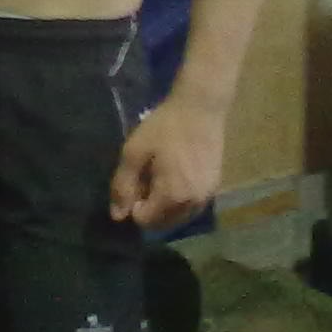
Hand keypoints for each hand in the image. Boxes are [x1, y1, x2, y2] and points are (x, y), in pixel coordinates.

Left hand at [109, 98, 224, 228]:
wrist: (200, 108)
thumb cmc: (164, 127)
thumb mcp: (135, 152)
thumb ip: (123, 185)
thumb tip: (117, 216)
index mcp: (172, 197)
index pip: (145, 221)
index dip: (134, 204)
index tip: (136, 181)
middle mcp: (193, 205)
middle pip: (163, 223)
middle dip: (150, 208)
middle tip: (147, 177)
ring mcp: (207, 197)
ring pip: (179, 216)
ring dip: (165, 206)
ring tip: (161, 175)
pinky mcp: (215, 187)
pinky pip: (192, 206)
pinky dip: (180, 199)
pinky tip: (176, 174)